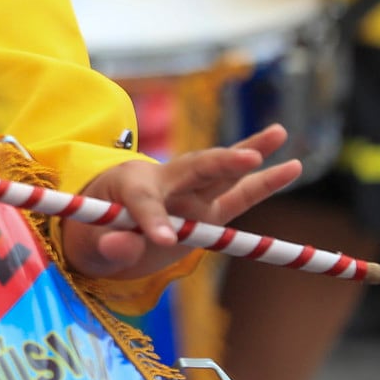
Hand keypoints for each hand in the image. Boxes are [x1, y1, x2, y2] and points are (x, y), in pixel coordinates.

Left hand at [64, 125, 300, 279]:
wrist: (100, 229)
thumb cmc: (91, 232)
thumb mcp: (89, 244)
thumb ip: (108, 244)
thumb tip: (124, 246)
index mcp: (127, 185)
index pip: (143, 201)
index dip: (152, 219)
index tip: (163, 239)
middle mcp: (164, 181)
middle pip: (193, 167)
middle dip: (220, 162)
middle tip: (246, 157)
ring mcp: (188, 194)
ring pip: (220, 171)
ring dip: (249, 154)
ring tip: (279, 133)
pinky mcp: (206, 211)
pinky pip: (237, 196)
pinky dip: (262, 182)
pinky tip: (290, 166)